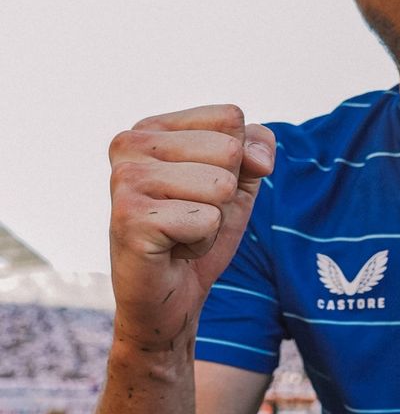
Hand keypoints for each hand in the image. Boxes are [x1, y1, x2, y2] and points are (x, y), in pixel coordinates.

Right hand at [108, 105, 274, 352]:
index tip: (204, 187)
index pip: (230, 117)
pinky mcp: (130, 218)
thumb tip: (259, 159)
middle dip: (226, 193)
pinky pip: (206, 220)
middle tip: (191, 216)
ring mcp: (125, 180)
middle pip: (229, 149)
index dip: (239, 159)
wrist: (170, 296)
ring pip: (220, 185)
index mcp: (151, 127)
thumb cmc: (199, 231)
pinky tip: (172, 250)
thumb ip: (256, 149)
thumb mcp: (239, 181)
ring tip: (181, 232)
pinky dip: (201, 243)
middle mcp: (129, 145)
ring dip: (213, 220)